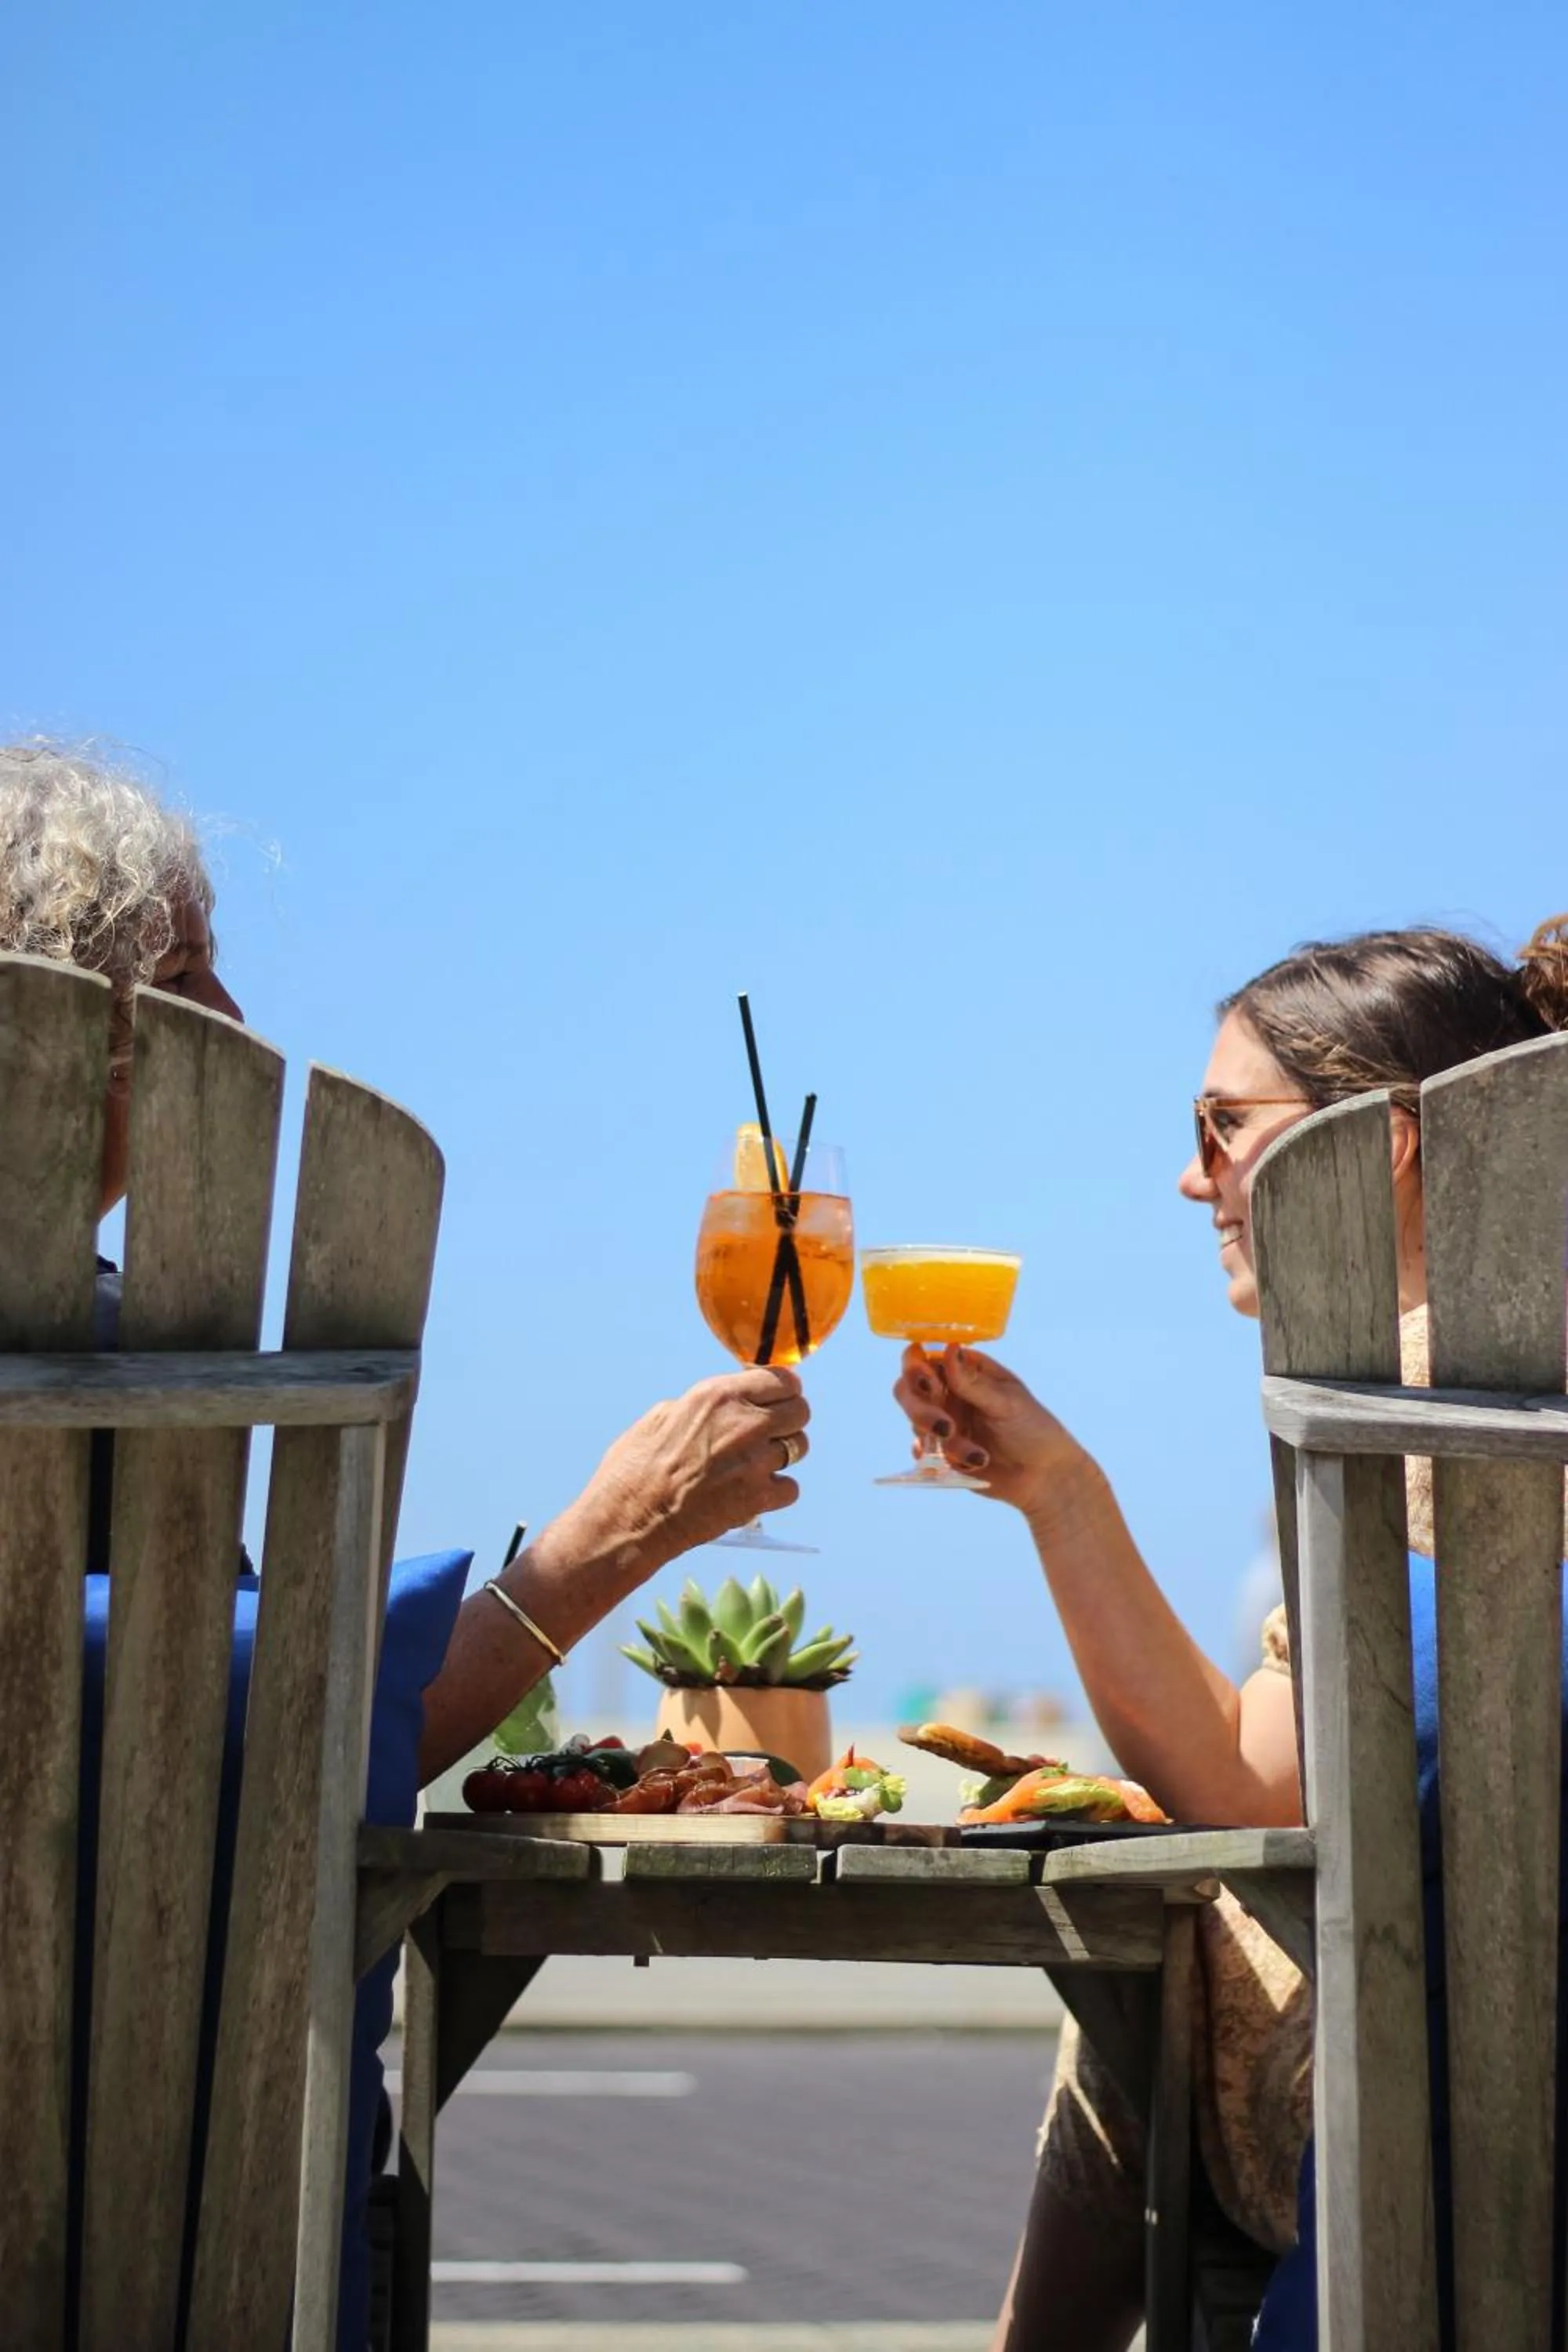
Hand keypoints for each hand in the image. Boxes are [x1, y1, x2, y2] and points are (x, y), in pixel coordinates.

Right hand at [568, 1367, 810, 1570]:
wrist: (630, 1519)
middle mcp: (745, 1423)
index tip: (779, 1397)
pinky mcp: (759, 1498)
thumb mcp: (661, 1416)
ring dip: (782, 1454)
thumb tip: (722, 1405)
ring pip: (799, 1447)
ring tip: (754, 1465)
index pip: (782, 1379)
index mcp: (719, 1396)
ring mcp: (756, 1461)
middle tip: (771, 1432)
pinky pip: (790, 1488)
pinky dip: (776, 1491)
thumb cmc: (634, 1469)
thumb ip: (701, 1406)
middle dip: (789, 1420)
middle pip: (800, 1410)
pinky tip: (752, 1493)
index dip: (784, 1389)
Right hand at [892, 1345, 1091, 1519]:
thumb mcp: (1006, 1403)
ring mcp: (942, 1422)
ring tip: (978, 1455)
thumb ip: (973, 1382)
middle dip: (922, 1410)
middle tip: (947, 1428)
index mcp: (964, 1371)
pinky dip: (937, 1458)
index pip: (925, 1358)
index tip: (928, 1383)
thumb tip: (948, 1348)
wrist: (1044, 1476)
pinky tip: (966, 1463)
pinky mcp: (941, 1452)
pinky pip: (922, 1451)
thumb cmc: (1033, 1429)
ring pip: (915, 1423)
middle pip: (908, 1390)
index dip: (915, 1367)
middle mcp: (948, 1393)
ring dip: (945, 1441)